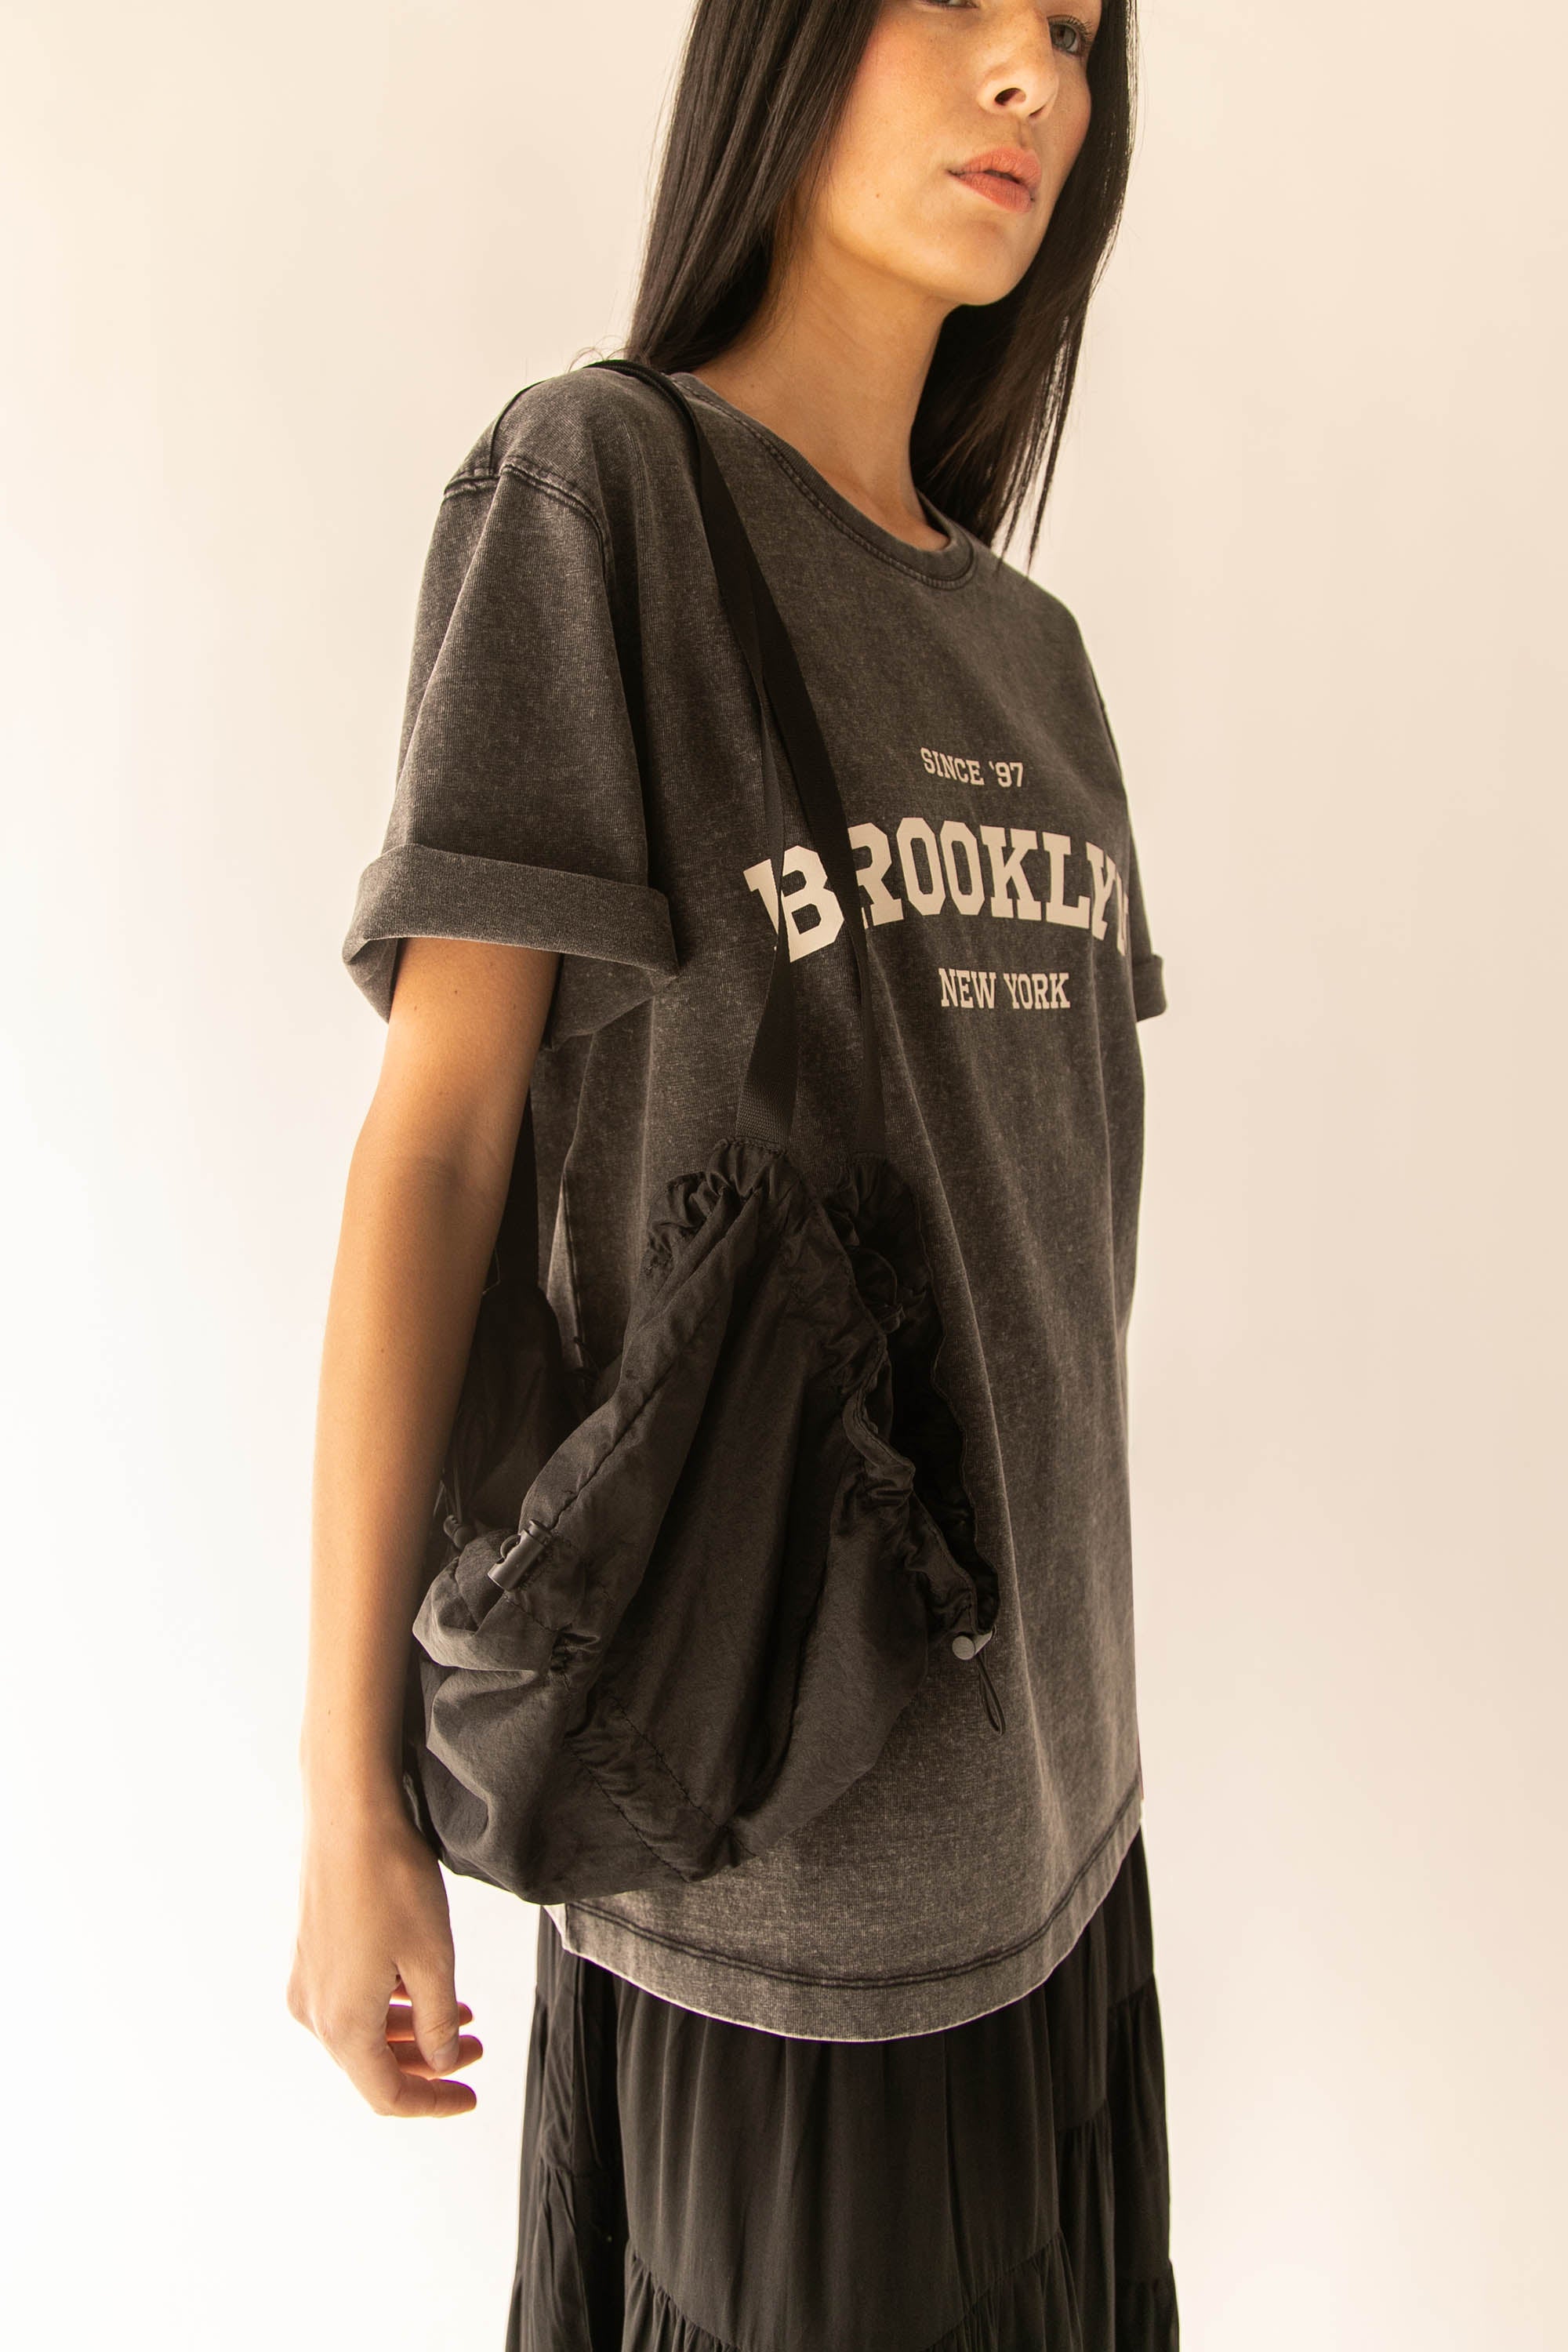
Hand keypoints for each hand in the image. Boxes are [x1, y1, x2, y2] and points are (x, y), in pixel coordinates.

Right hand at [286, 1794, 483, 2115]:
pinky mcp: (310, 1951)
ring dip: (412, 2031)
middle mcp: (314, 2011)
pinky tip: (424, 1984)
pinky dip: (391, 2004)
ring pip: (364, 2031)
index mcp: (342, 2024)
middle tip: (475, 2051)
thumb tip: (440, 2063)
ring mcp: (307, 1979)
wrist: (348, 1814)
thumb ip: (438, 2023)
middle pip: (373, 2064)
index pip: (387, 2093)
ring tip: (462, 2017)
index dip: (432, 2103)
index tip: (470, 2096)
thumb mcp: (432, 1959)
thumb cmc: (391, 1881)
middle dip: (429, 2064)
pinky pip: (351, 1999)